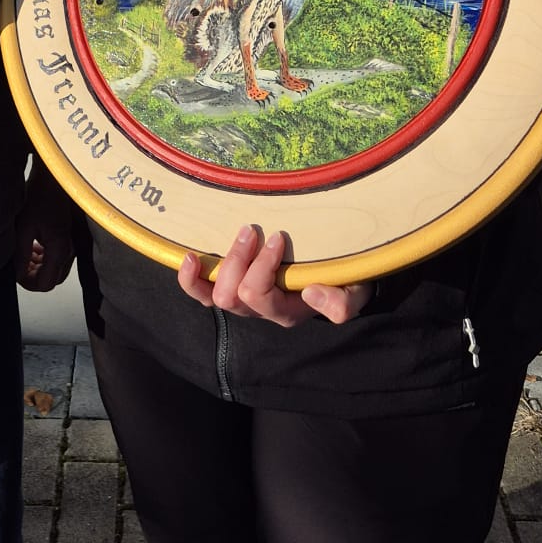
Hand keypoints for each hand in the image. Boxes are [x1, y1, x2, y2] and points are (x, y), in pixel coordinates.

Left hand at [15, 162, 75, 291]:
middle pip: (52, 280)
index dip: (28, 283)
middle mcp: (69, 250)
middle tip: (20, 265)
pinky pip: (57, 257)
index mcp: (59, 250)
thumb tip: (18, 274)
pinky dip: (45, 257)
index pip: (45, 284)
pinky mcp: (68, 237)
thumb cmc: (40, 197)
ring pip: (55, 269)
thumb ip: (22, 255)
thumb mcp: (24, 228)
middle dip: (34, 276)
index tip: (16, 274)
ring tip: (26, 253)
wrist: (52, 177)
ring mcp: (71, 244)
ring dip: (39, 267)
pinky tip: (35, 244)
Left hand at [178, 225, 372, 326]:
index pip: (259, 295)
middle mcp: (261, 311)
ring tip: (241, 235)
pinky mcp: (233, 288)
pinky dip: (192, 279)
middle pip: (231, 296)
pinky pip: (203, 294)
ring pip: (215, 296)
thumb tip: (311, 293)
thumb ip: (341, 303)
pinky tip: (188, 258)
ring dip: (224, 262)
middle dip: (238, 260)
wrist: (341, 280)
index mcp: (286, 313)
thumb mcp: (353, 293)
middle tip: (254, 230)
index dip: (262, 264)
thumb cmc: (344, 282)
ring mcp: (244, 301)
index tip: (279, 236)